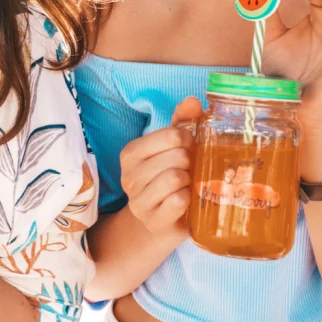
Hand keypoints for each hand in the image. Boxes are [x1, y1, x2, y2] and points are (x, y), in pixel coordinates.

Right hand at [120, 98, 199, 240]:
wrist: (164, 221)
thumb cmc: (170, 177)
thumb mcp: (173, 147)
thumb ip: (182, 121)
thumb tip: (193, 100)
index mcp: (131, 153)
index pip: (171, 135)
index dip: (189, 140)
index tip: (189, 149)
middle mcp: (129, 176)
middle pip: (176, 156)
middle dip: (191, 162)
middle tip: (190, 170)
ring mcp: (138, 202)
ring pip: (175, 178)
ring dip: (190, 181)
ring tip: (187, 185)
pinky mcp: (153, 221)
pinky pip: (178, 201)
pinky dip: (189, 199)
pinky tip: (185, 201)